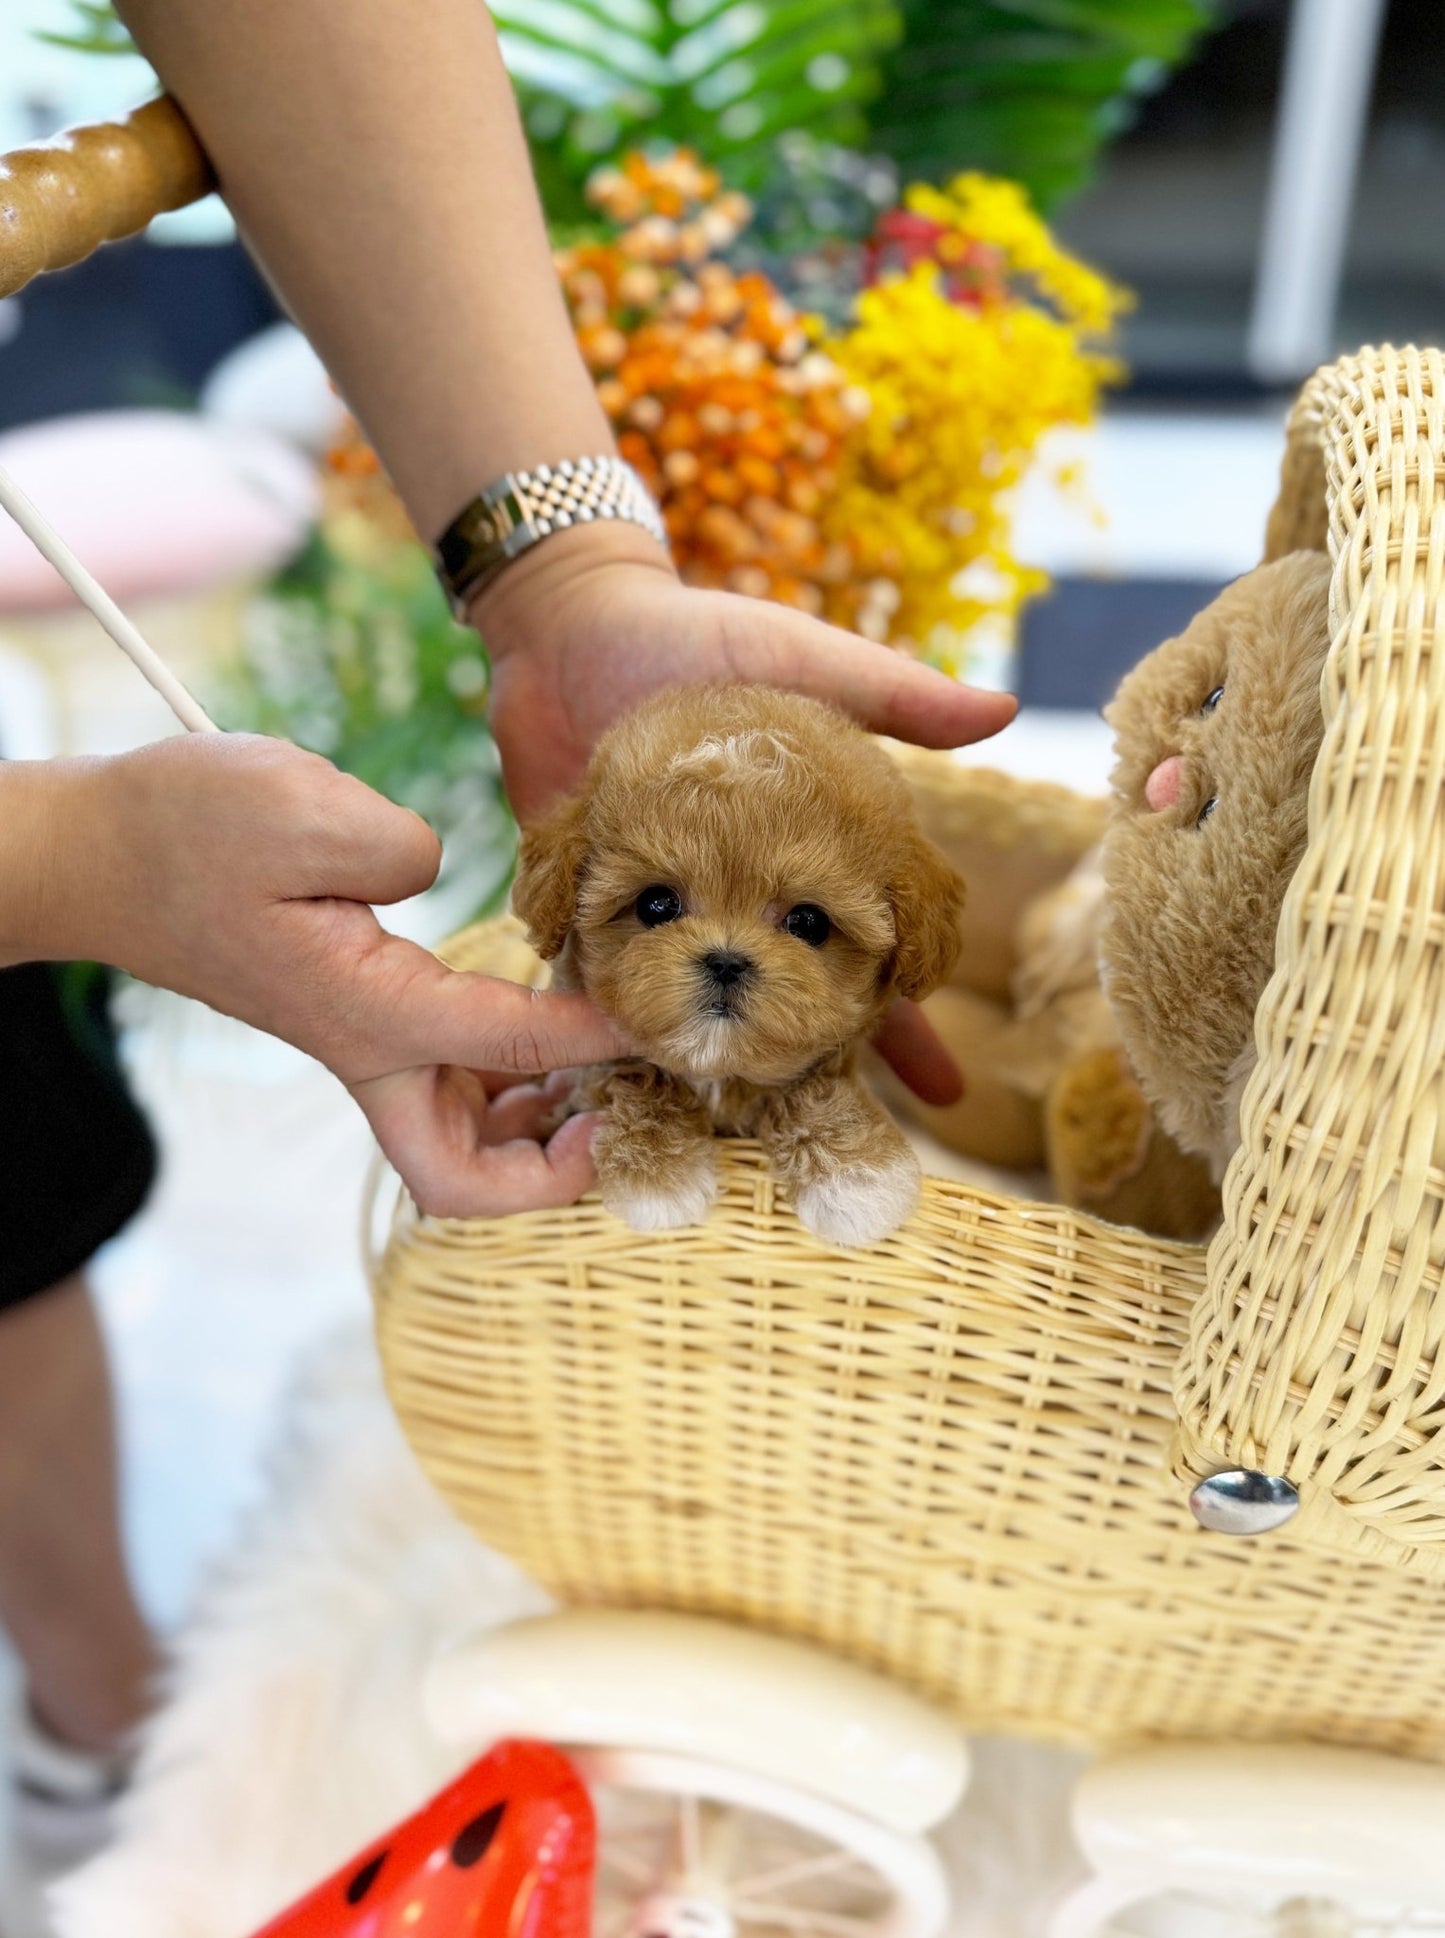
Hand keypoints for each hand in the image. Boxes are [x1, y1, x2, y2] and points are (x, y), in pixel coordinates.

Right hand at [32, 734, 626, 1215]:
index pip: (515, 1043)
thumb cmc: (185, 829)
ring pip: (460, 1138)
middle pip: (464, 1177)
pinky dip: (508, 1073)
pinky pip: (451, 1080)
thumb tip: (439, 878)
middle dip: (551, 1175)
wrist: (102, 853)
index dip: (604, 1037)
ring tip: (611, 1070)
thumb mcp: (295, 807)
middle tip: (619, 1117)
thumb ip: (395, 848)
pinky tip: (550, 1018)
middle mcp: (369, 1050)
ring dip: (537, 1128)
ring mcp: (361, 1042)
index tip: (667, 1017)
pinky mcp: (358, 1016)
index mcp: (368, 1013)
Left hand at [475, 524, 995, 1102]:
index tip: (946, 1094)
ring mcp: (661, 907)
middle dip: (818, 1073)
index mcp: (798, 853)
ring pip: (702, 1008)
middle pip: (785, 1002)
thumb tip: (1004, 714)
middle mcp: (733, 893)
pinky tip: (628, 1085)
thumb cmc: (695, 635)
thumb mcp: (800, 659)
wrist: (569, 625)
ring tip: (741, 1137)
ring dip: (717, 1067)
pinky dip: (612, 1025)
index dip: (905, 1019)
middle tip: (847, 1144)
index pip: (865, 949)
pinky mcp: (584, 901)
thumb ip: (891, 694)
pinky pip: (603, 974)